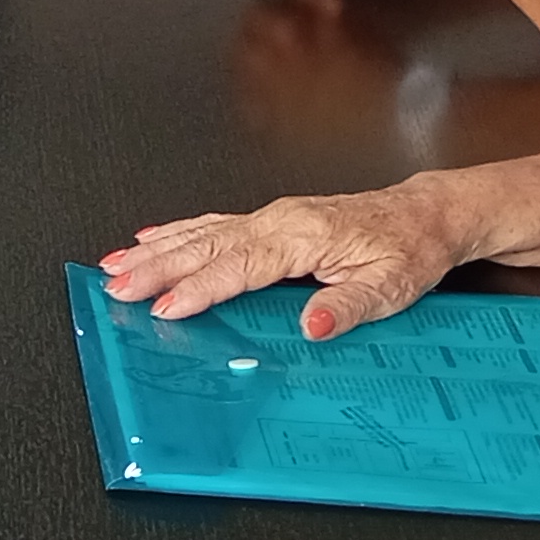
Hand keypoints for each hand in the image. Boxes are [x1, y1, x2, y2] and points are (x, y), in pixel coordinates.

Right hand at [101, 181, 465, 340]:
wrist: (424, 214)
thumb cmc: (409, 250)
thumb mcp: (394, 286)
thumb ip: (351, 305)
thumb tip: (313, 324)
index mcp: (304, 236)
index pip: (240, 265)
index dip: (199, 288)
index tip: (165, 306)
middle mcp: (280, 220)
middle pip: (206, 244)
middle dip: (156, 266)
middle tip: (116, 284)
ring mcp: (272, 217)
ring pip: (201, 231)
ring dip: (155, 249)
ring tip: (115, 264)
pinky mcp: (270, 220)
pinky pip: (212, 223)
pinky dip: (176, 231)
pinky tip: (151, 238)